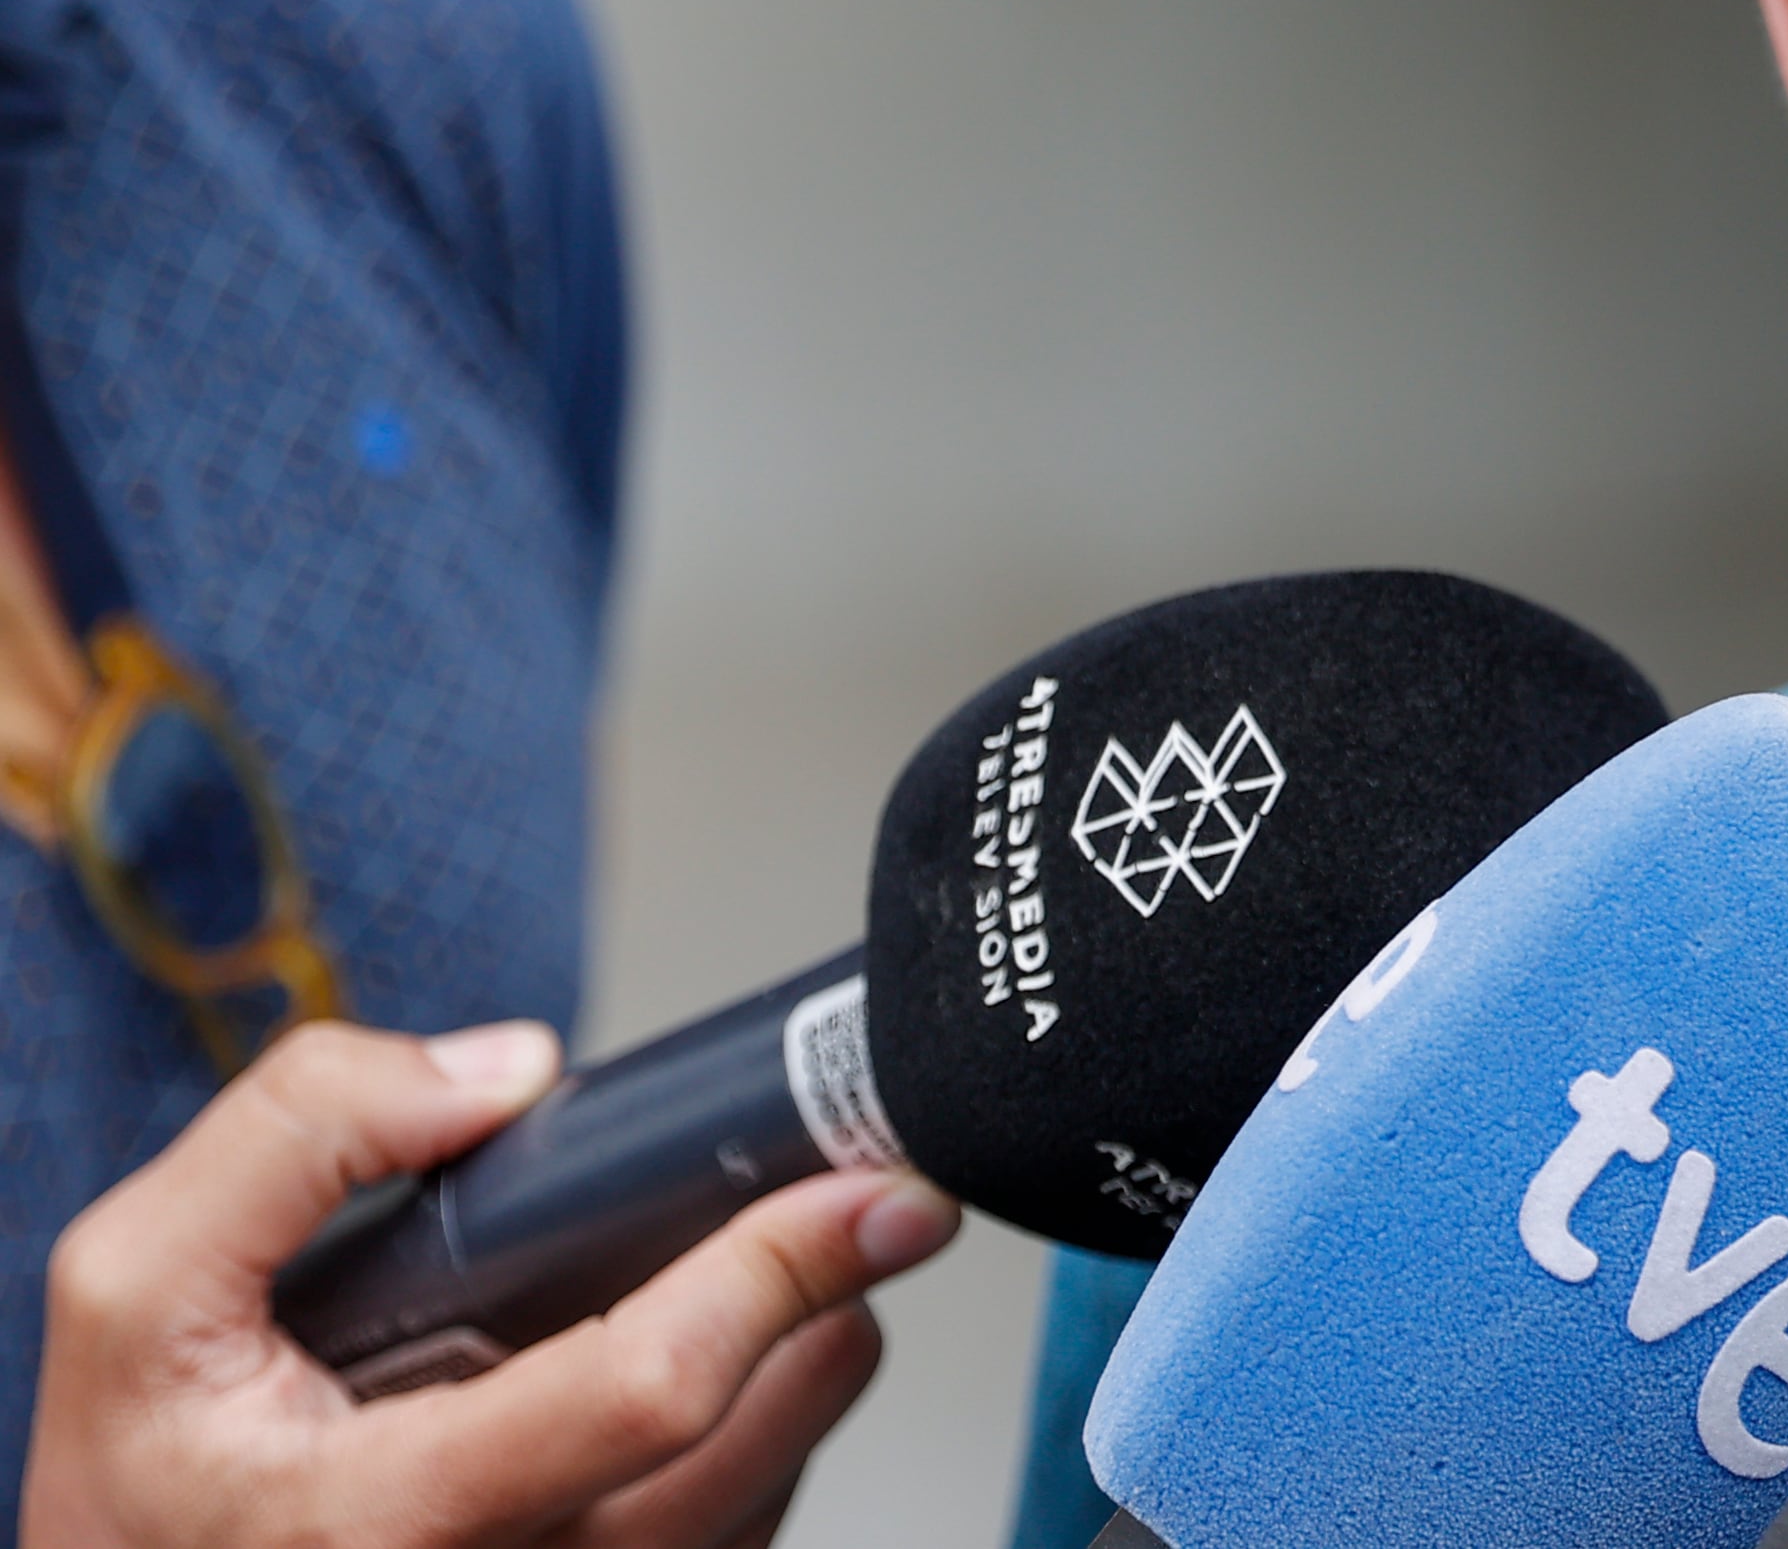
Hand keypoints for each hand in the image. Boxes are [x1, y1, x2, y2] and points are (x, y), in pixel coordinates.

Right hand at [20, 1017, 960, 1548]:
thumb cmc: (146, 1471)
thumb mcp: (135, 1287)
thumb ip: (296, 1137)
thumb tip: (508, 1068)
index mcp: (391, 1518)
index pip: (645, 1394)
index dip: (776, 1271)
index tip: (869, 1188)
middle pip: (760, 1442)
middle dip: (820, 1307)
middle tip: (827, 1208)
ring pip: (768, 1487)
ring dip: (789, 1375)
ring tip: (723, 1289)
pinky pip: (737, 1528)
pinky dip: (748, 1441)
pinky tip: (679, 1376)